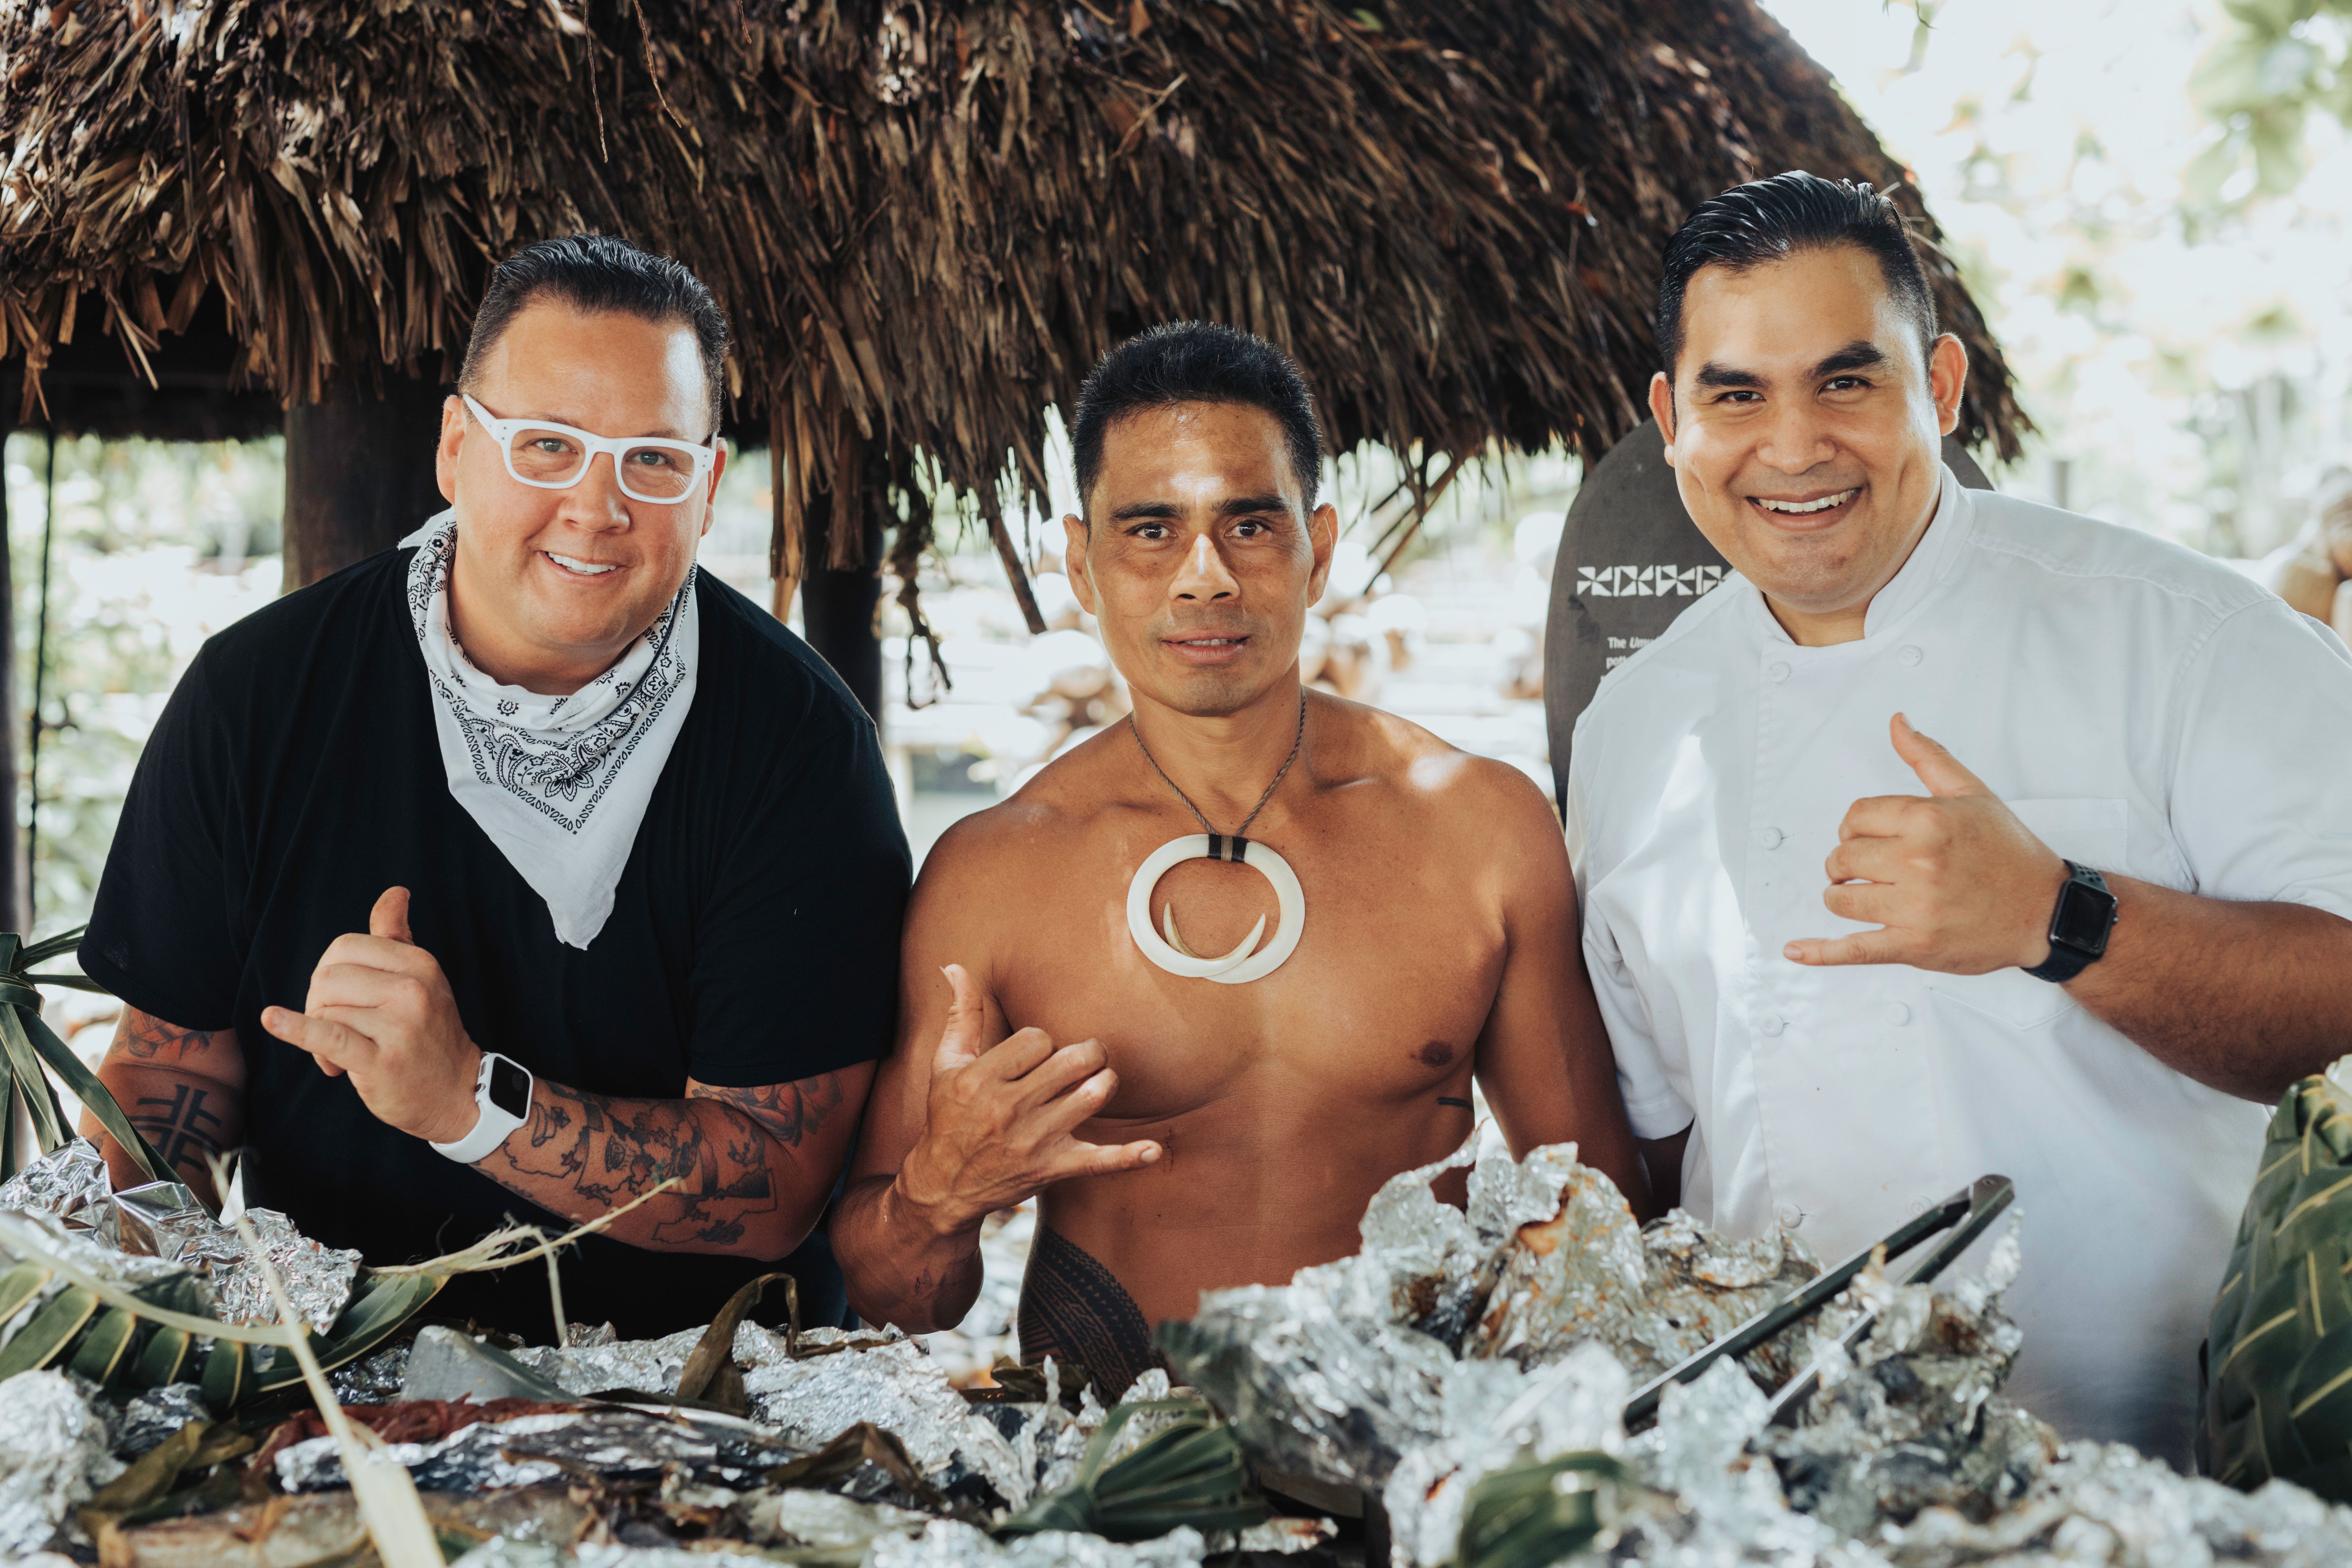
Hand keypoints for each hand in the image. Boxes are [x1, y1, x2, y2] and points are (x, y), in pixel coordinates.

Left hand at [260, 888, 485, 1144]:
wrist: (457, 1091)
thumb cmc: (429, 1032)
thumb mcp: (421, 978)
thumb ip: (399, 936)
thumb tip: (395, 892)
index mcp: (420, 964)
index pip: (344, 947)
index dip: (329, 972)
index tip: (344, 999)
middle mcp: (412, 990)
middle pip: (328, 977)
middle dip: (319, 1003)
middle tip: (339, 1031)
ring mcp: (398, 1026)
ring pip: (324, 1011)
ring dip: (319, 1037)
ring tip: (342, 1056)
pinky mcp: (380, 1061)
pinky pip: (326, 1035)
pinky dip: (294, 1028)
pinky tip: (273, 1020)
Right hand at [895, 964, 1160, 1235]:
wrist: (944, 1185)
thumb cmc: (948, 1117)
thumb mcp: (945, 1065)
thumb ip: (960, 1015)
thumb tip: (955, 966)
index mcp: (980, 1078)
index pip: (1037, 1039)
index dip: (1042, 1043)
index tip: (1034, 1057)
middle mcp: (1007, 1108)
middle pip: (1071, 1061)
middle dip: (1086, 1053)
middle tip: (1086, 1057)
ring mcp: (1032, 1141)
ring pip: (1090, 1096)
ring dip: (1105, 1083)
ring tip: (1099, 1081)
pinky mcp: (1051, 1168)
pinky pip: (1098, 1161)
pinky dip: (1128, 1156)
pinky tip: (1153, 1150)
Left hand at [1784, 715, 2068, 973]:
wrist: (2046, 910)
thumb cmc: (2009, 853)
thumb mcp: (1972, 794)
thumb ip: (1928, 757)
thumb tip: (1897, 723)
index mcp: (1928, 821)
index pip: (1855, 817)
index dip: (1856, 826)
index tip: (1869, 835)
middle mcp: (1919, 863)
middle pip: (1843, 856)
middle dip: (1847, 861)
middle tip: (1867, 866)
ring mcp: (1916, 908)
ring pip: (1842, 898)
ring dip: (1843, 895)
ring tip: (1862, 892)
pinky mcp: (1915, 946)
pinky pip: (1855, 949)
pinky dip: (1822, 953)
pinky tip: (1797, 950)